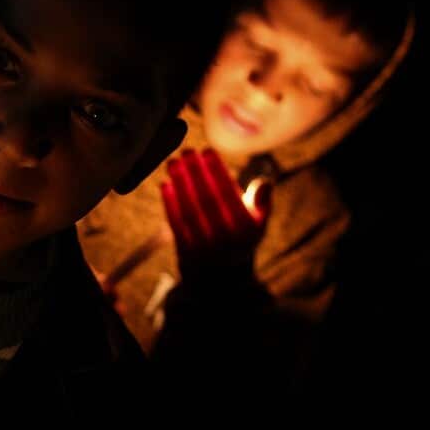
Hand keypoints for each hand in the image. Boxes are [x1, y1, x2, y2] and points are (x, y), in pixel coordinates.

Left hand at [160, 149, 269, 276]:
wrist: (221, 280)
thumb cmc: (240, 239)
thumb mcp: (258, 224)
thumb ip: (262, 203)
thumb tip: (265, 182)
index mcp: (246, 228)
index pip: (228, 193)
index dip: (216, 170)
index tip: (207, 150)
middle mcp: (226, 239)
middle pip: (206, 198)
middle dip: (194, 171)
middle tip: (186, 151)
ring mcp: (204, 247)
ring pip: (189, 209)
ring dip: (179, 183)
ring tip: (172, 162)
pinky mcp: (186, 253)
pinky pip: (176, 224)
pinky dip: (169, 203)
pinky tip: (165, 184)